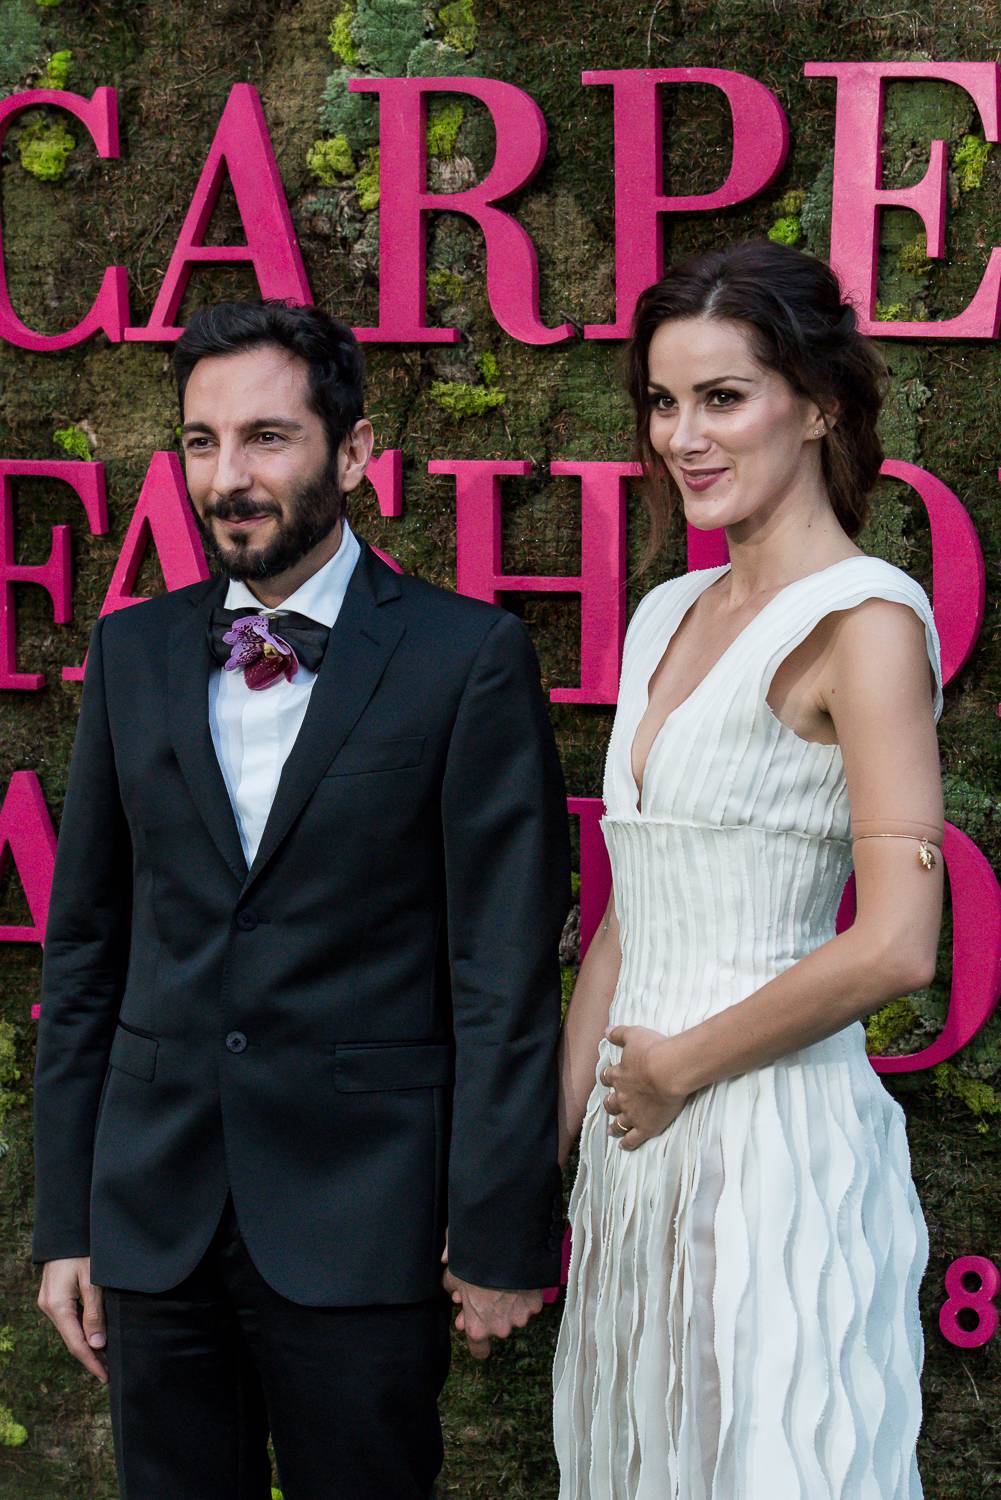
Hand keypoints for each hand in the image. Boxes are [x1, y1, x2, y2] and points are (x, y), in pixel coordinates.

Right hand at [37, 1257, 107, 1383]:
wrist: (66, 1230)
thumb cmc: (82, 1252)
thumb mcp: (92, 1281)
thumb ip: (94, 1314)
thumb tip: (96, 1345)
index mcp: (56, 1306)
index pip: (76, 1344)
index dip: (92, 1362)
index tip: (106, 1377)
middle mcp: (48, 1307)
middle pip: (71, 1339)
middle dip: (90, 1356)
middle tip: (109, 1370)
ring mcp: (48, 1301)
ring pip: (69, 1329)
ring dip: (87, 1342)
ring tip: (106, 1356)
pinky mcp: (52, 1295)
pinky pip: (68, 1318)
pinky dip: (81, 1329)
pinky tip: (94, 1334)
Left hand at [440, 1275, 542, 1359]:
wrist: (503, 1249)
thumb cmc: (474, 1267)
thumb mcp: (454, 1275)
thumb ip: (450, 1285)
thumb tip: (451, 1287)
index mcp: (477, 1328)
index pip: (479, 1351)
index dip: (477, 1337)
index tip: (475, 1326)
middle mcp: (500, 1329)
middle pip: (496, 1327)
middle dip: (491, 1313)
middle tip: (484, 1294)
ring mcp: (520, 1318)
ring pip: (513, 1314)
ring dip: (508, 1305)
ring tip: (502, 1282)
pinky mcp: (535, 1304)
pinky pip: (528, 1302)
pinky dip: (524, 1294)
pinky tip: (517, 1279)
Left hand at [601, 1025, 691, 1149]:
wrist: (668, 1070)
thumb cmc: (653, 1050)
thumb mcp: (634, 1034)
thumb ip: (619, 1033)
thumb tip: (605, 1031)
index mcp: (619, 1075)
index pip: (608, 1077)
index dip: (608, 1078)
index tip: (608, 1079)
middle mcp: (622, 1096)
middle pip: (611, 1103)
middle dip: (610, 1104)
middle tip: (610, 1106)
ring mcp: (632, 1113)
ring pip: (619, 1123)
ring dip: (614, 1127)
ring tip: (611, 1131)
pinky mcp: (645, 1127)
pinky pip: (632, 1139)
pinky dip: (627, 1143)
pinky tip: (623, 1146)